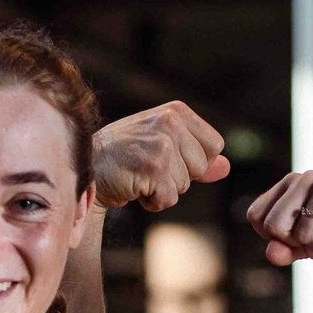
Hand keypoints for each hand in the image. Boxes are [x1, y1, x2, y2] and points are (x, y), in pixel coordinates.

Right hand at [92, 101, 229, 210]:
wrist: (86, 166)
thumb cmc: (124, 155)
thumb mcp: (162, 145)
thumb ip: (196, 155)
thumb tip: (226, 167)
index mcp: (177, 111)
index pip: (214, 146)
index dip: (194, 161)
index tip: (166, 157)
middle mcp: (171, 122)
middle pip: (201, 167)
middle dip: (178, 176)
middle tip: (148, 166)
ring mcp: (162, 144)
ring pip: (184, 185)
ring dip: (162, 189)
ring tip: (139, 174)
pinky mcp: (153, 168)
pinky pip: (168, 199)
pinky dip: (152, 201)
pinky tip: (133, 186)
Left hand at [248, 171, 312, 265]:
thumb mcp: (304, 245)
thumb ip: (283, 249)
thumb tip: (271, 253)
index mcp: (290, 183)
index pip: (255, 215)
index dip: (272, 236)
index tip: (296, 234)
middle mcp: (304, 179)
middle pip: (271, 226)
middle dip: (294, 242)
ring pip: (299, 236)